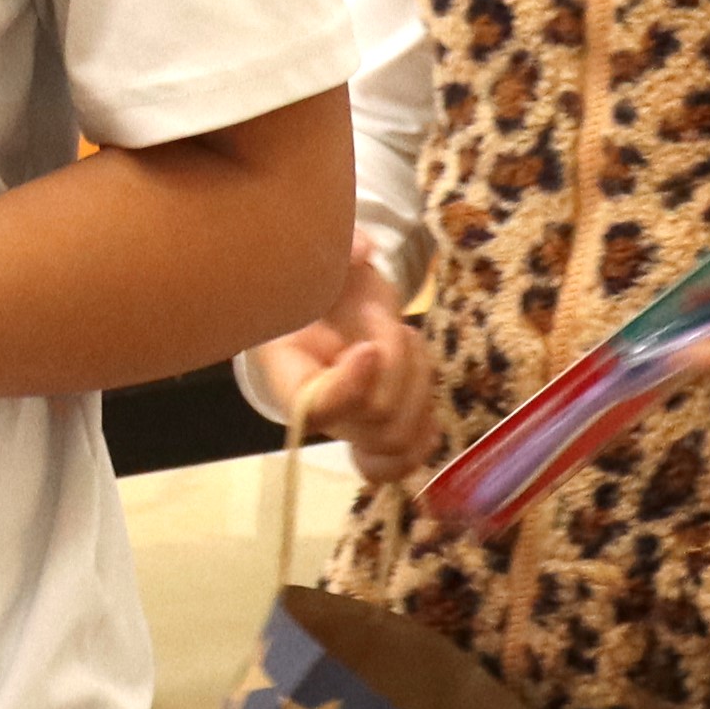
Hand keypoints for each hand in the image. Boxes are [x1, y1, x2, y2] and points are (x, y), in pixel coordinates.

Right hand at [242, 223, 445, 473]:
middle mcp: (317, 409)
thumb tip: (361, 249)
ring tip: (403, 343)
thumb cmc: (321, 277)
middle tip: (389, 328)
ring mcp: (349, 425)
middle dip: (397, 370)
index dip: (350, 387)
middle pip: (372, 422)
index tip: (369, 347)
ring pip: (398, 437)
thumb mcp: (322, 257)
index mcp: (286, 369)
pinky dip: (423, 433)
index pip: (315, 406)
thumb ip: (335, 249)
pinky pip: (402, 459)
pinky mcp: (378, 430)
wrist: (330, 302)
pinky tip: (423, 400)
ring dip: (417, 385)